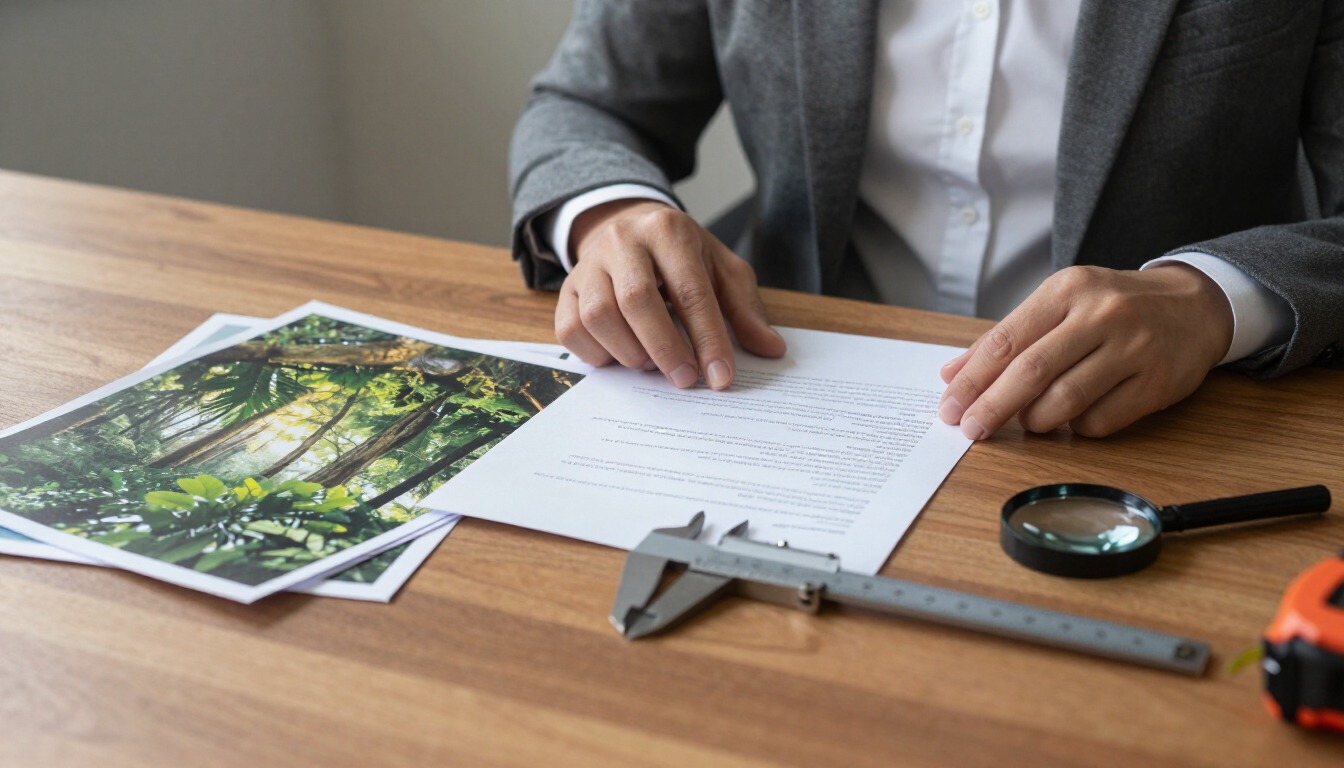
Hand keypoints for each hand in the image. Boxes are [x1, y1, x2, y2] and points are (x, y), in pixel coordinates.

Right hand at [556, 199, 785, 388]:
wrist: (626, 227)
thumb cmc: (680, 255)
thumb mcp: (720, 269)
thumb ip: (744, 308)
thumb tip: (770, 348)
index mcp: (668, 231)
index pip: (690, 291)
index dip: (708, 339)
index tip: (721, 376)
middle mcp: (623, 241)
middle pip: (637, 301)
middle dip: (666, 348)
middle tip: (686, 379)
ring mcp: (588, 264)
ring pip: (598, 316)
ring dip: (630, 352)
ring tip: (652, 362)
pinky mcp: (565, 289)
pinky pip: (571, 330)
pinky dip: (598, 354)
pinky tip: (622, 356)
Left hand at [937, 264, 1234, 438]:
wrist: (1195, 304)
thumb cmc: (1112, 307)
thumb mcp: (1060, 303)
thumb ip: (1006, 337)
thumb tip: (951, 374)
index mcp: (1067, 289)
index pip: (1005, 341)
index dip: (972, 380)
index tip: (949, 408)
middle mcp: (1101, 314)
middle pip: (1031, 372)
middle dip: (992, 407)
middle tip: (970, 430)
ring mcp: (1134, 348)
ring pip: (1065, 400)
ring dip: (1035, 421)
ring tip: (1028, 421)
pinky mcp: (1159, 382)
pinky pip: (1101, 420)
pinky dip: (1077, 428)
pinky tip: (1073, 419)